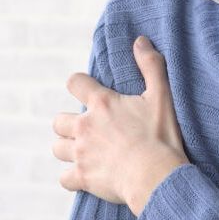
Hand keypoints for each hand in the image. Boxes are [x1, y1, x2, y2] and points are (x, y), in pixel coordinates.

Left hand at [52, 35, 188, 215]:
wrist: (157, 177)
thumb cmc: (161, 137)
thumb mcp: (161, 96)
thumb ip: (151, 66)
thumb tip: (140, 41)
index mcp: (102, 104)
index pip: (74, 83)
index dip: (78, 85)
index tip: (87, 91)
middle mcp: (85, 126)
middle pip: (59, 121)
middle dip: (69, 124)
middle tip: (88, 130)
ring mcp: (81, 153)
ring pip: (57, 148)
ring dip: (68, 149)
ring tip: (85, 153)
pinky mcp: (83, 178)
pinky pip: (64, 178)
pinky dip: (72, 178)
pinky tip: (84, 177)